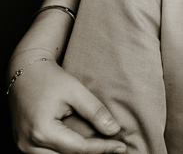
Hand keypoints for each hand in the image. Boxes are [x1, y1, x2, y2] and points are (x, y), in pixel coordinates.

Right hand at [8, 56, 124, 153]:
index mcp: (42, 131)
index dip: (102, 149)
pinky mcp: (24, 146)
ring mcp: (24, 147)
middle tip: (114, 149)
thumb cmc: (50, 79)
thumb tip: (114, 130)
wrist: (25, 73)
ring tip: (100, 148)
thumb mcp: (76, 91)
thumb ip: (94, 111)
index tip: (121, 147)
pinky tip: (82, 147)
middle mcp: (29, 144)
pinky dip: (64, 153)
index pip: (78, 148)